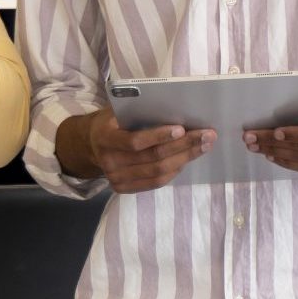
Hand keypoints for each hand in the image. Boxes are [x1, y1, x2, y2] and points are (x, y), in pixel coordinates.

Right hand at [60, 108, 212, 192]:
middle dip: (184, 146)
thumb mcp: (116, 112)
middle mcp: (108, 162)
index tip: (181, 128)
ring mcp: (115, 178)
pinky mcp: (123, 188)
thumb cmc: (112, 123)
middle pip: (153, 158)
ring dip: (185, 158)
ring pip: (158, 172)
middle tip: (207, 135)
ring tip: (204, 146)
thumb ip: (137, 112)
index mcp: (104, 138)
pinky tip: (187, 158)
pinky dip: (175, 170)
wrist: (90, 144)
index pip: (134, 142)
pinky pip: (156, 183)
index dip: (159, 136)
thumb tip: (176, 110)